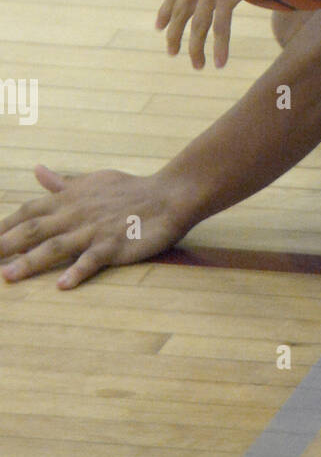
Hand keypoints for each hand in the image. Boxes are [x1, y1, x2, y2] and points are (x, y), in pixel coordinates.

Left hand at [0, 166, 187, 288]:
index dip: (4, 226)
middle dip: (5, 245)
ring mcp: (95, 230)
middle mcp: (77, 213)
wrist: (169, 194)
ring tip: (8, 277)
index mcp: (70, 198)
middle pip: (34, 230)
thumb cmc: (130, 189)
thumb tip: (37, 171)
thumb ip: (62, 183)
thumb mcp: (93, 181)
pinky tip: (62, 285)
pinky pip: (93, 259)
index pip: (29, 211)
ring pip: (57, 246)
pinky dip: (78, 271)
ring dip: (30, 262)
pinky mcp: (115, 245)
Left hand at [157, 0, 285, 68]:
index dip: (166, 11)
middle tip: (172, 52)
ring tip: (197, 65)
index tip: (160, 26)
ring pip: (198, 25)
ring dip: (196, 48)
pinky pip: (221, 28)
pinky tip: (219, 63)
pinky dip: (219, 47)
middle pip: (181, 13)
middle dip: (174, 35)